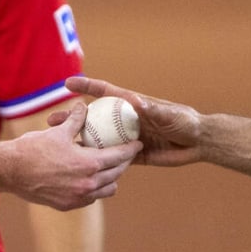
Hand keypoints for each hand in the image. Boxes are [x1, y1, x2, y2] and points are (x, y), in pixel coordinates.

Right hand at [3, 101, 139, 208]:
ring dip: (110, 179)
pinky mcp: (67, 205)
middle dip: (123, 164)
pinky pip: (90, 198)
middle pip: (116, 175)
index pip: (119, 157)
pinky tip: (90, 180)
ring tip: (108, 168)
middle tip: (125, 155)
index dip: (131, 149)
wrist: (10, 171)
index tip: (138, 144)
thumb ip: (76, 120)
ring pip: (106, 190)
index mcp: (89, 164)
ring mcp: (78, 197)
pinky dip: (94, 189)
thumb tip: (83, 105)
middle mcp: (88, 184)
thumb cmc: (33, 149)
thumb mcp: (58, 131)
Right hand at [64, 76, 204, 166]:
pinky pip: (110, 158)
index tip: (67, 84)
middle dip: (73, 119)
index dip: (87, 87)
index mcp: (133, 105)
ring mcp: (127, 138)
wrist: (199, 143)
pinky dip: (96, 162)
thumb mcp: (170, 115)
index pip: (105, 93)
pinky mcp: (132, 155)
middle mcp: (126, 120)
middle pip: (94, 118)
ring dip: (79, 141)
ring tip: (58, 145)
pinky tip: (80, 168)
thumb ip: (154, 110)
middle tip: (51, 121)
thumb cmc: (187, 122)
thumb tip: (137, 102)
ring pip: (98, 139)